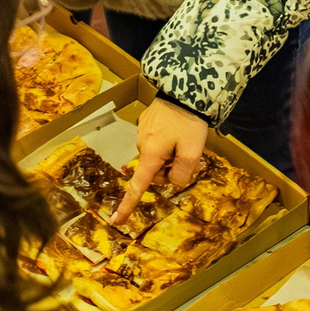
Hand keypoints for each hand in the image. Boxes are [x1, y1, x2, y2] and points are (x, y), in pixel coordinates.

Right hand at [111, 96, 208, 223]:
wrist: (184, 89)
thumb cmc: (188, 122)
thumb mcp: (193, 152)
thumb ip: (181, 172)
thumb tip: (172, 180)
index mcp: (151, 155)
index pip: (137, 186)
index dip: (127, 205)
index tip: (116, 221)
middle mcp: (141, 145)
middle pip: (154, 171)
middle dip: (169, 168)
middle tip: (186, 153)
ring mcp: (142, 133)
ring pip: (156, 156)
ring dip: (169, 153)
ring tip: (183, 137)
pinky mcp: (146, 122)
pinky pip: (156, 141)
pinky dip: (167, 141)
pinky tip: (177, 128)